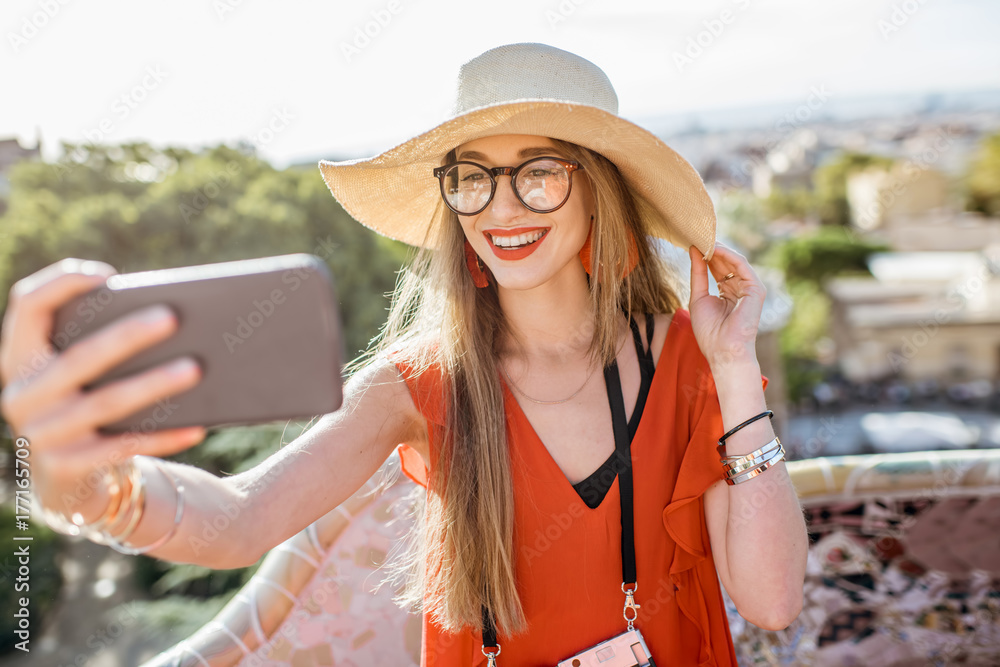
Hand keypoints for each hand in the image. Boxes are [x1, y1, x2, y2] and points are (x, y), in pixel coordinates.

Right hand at [0, 258, 205, 500]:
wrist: (66, 478)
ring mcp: (41, 434)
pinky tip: (197, 426)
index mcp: (19, 358)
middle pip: (77, 358)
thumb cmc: (85, 403)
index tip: (107, 275)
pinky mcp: (66, 467)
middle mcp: (21, 394)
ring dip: (153, 385)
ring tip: (195, 369)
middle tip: (172, 317)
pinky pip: (123, 447)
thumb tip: (168, 316)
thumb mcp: (77, 375)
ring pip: (105, 404)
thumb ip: (98, 342)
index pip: (26, 307)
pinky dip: (162, 436)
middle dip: (126, 336)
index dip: (61, 285)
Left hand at [687, 242, 765, 369]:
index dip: (705, 256)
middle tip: (695, 236)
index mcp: (727, 293)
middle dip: (711, 250)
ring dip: (718, 250)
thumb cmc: (709, 331)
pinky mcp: (756, 289)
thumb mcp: (698, 296)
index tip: (691, 243)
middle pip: (725, 263)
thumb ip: (697, 273)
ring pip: (734, 261)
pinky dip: (728, 255)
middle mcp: (740, 289)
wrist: (723, 350)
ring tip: (702, 240)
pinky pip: (742, 266)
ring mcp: (749, 288)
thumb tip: (693, 250)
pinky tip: (714, 249)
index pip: (717, 269)